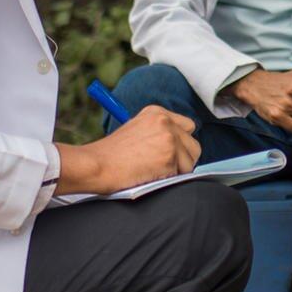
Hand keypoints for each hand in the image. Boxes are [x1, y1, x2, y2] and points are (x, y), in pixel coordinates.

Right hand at [54, 106, 198, 194]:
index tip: (168, 153)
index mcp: (157, 112)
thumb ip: (158, 133)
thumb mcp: (136, 130)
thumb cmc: (111, 154)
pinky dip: (169, 179)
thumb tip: (181, 148)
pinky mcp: (170, 157)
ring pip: (191, 161)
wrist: (97, 164)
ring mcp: (169, 139)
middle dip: (183, 159)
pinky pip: (181, 175)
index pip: (188, 127)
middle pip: (194, 145)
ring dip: (177, 171)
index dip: (180, 143)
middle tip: (163, 167)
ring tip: (154, 172)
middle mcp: (166, 121)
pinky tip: (150, 176)